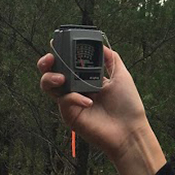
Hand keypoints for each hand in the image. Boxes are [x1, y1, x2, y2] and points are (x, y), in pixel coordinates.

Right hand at [38, 46, 165, 174]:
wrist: (130, 130)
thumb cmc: (128, 105)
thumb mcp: (121, 75)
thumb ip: (111, 59)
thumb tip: (101, 44)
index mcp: (87, 78)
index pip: (68, 63)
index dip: (60, 54)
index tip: (58, 44)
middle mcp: (76, 89)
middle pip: (52, 73)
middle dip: (45, 64)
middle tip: (49, 59)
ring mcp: (71, 102)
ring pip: (48, 87)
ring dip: (49, 78)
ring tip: (61, 78)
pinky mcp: (70, 115)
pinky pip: (63, 101)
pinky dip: (73, 98)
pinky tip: (89, 102)